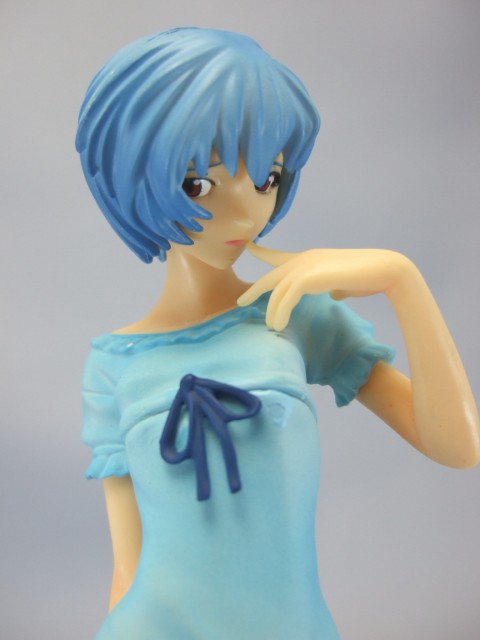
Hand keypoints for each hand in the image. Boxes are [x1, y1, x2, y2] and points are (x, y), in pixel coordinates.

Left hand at [237, 242, 410, 330]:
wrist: (384, 270)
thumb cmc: (368, 278)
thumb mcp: (343, 283)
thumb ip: (332, 287)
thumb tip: (332, 294)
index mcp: (310, 258)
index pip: (280, 256)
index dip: (262, 253)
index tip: (249, 248)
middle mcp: (304, 259)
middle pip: (271, 276)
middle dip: (255, 289)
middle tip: (240, 301)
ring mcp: (306, 266)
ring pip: (277, 290)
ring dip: (271, 310)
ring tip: (271, 326)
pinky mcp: (309, 278)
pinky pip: (286, 298)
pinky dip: (280, 312)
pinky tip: (278, 325)